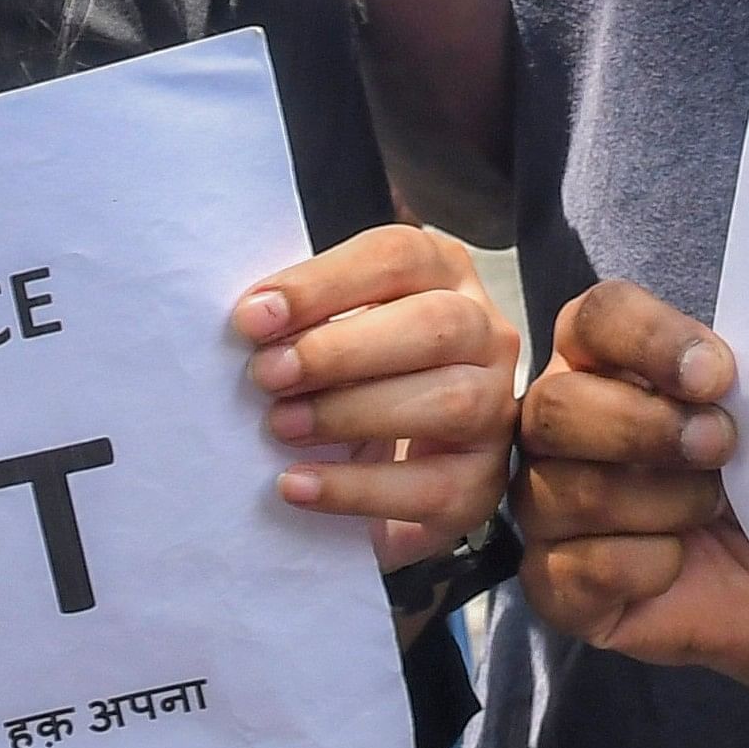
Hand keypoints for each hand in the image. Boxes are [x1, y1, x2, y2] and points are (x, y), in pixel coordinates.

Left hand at [236, 225, 517, 571]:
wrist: (388, 472)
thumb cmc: (353, 378)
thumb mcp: (332, 331)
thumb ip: (302, 320)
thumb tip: (254, 323)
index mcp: (445, 275)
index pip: (398, 258)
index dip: (322, 284)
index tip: (253, 316)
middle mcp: (485, 334)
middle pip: (436, 324)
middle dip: (341, 351)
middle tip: (267, 374)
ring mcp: (495, 409)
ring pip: (449, 402)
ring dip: (350, 414)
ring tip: (280, 425)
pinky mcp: (482, 482)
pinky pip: (430, 487)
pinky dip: (355, 488)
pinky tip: (298, 483)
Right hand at [516, 282, 748, 723]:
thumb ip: (741, 373)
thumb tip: (724, 369)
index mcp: (602, 362)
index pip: (594, 319)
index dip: (649, 339)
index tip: (718, 375)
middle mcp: (557, 426)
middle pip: (554, 406)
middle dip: (645, 427)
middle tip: (721, 445)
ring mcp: (545, 506)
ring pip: (564, 491)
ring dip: (661, 500)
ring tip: (712, 507)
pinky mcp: (553, 585)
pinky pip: (576, 569)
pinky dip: (647, 565)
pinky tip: (682, 561)